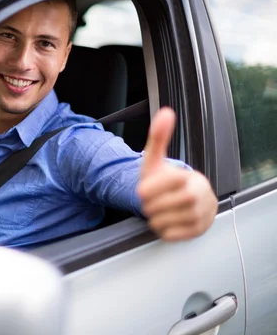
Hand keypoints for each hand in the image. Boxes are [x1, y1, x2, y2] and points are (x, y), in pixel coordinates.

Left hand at [137, 107, 217, 240]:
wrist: (182, 200)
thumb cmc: (166, 180)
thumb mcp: (157, 160)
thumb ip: (158, 137)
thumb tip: (166, 113)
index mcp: (191, 177)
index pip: (160, 185)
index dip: (148, 189)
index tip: (145, 189)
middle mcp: (201, 196)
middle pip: (159, 206)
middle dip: (149, 205)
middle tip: (153, 201)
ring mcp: (202, 215)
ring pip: (163, 222)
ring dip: (154, 218)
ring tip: (160, 210)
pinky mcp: (199, 231)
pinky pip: (170, 235)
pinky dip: (163, 230)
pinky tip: (168, 220)